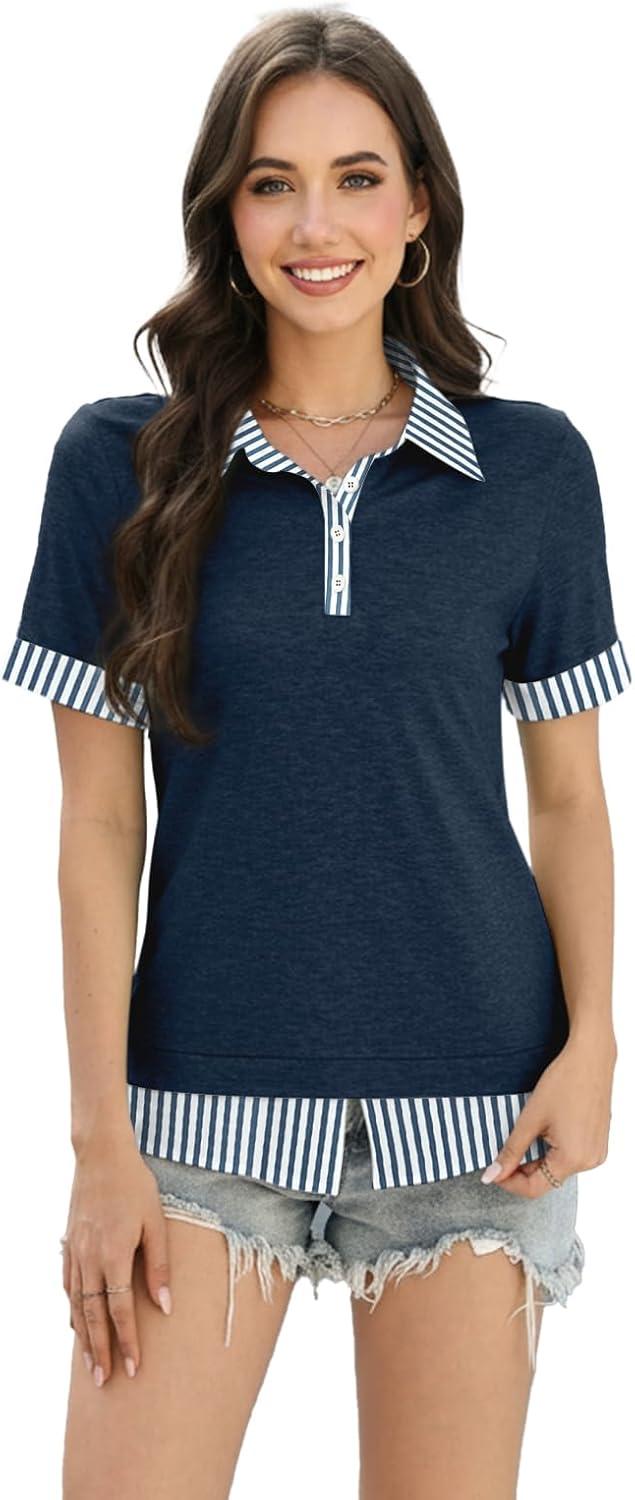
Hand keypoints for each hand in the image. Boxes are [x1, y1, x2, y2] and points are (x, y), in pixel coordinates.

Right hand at [60, 1139, 172, 1385]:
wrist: (101, 1155)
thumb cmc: (135, 1185)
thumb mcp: (156, 1221)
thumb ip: (160, 1265)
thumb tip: (165, 1307)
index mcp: (114, 1254)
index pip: (120, 1310)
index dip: (127, 1341)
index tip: (132, 1368)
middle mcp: (90, 1258)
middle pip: (92, 1316)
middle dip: (100, 1350)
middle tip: (105, 1380)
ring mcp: (75, 1252)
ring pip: (76, 1304)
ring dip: (82, 1337)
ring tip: (90, 1364)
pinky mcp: (69, 1244)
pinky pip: (68, 1285)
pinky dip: (71, 1308)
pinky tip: (75, 1323)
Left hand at [480, 1030, 616, 1197]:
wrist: (590, 1058)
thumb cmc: (563, 1082)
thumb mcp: (530, 1119)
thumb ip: (511, 1151)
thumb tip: (492, 1175)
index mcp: (573, 1159)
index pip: (535, 1189)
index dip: (509, 1182)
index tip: (494, 1170)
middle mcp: (589, 1161)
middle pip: (547, 1180)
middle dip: (523, 1169)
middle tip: (505, 1151)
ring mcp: (596, 1152)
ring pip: (558, 1169)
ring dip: (538, 1159)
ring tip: (527, 1134)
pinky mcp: (598, 1142)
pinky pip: (571, 1157)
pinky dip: (553, 1151)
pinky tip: (545, 1131)